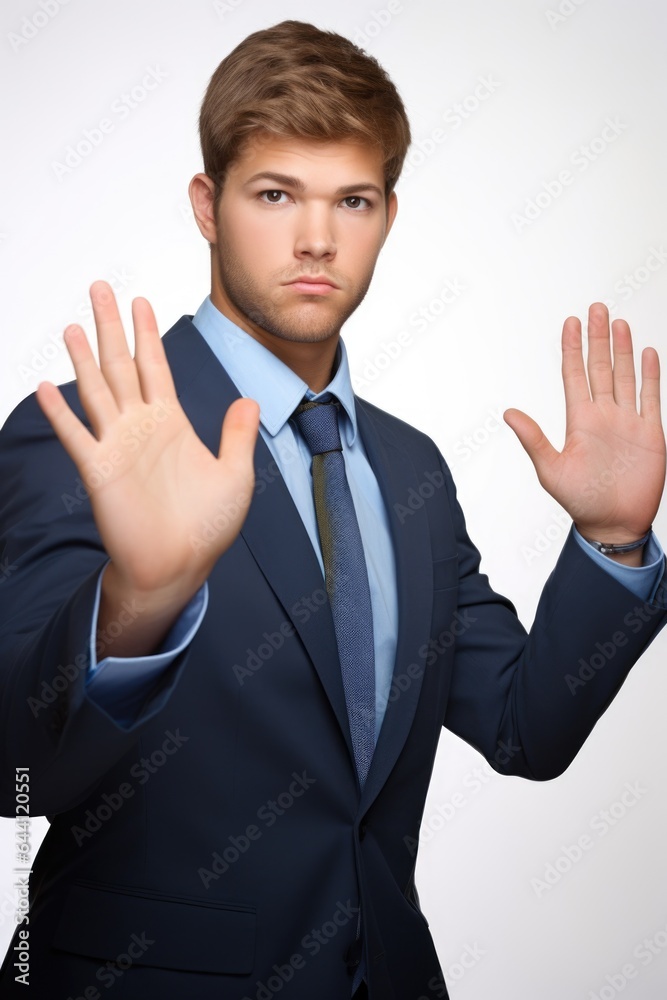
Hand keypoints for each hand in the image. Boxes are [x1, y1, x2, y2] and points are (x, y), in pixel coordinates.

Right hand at [36, 282, 258, 649]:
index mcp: (172, 423)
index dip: (147, 334)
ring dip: (83, 358)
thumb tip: (248, 399)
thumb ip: (237, 435)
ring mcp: (117, 445)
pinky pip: (75, 435)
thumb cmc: (207, 525)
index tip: (140, 301)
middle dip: (111, 327)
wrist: (179, 565)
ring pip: (96, 390)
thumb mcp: (235, 475)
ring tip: (74, 325)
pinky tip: (45, 386)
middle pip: (121, 366)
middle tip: (100, 288)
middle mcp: (140, 427)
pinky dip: (59, 412)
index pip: (155, 367)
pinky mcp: (98, 470)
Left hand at [504, 303, 664, 547]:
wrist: (613, 524)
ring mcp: (627, 422)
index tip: (570, 322)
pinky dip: (650, 375)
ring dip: (623, 350)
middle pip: (601, 367)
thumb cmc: (580, 502)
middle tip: (596, 308)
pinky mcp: (650, 433)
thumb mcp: (550, 470)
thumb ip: (533, 439)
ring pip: (626, 376)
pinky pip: (651, 397)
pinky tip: (647, 353)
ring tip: (619, 322)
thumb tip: (508, 413)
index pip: (574, 375)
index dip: (572, 349)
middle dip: (598, 338)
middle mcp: (603, 416)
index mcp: (579, 421)